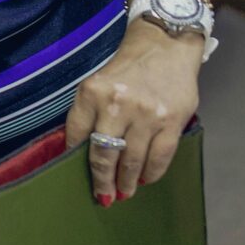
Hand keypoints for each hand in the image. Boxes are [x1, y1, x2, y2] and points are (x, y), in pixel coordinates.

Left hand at [66, 19, 202, 203]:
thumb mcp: (97, 84)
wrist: (164, 46)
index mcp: (91, 93)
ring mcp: (146, 114)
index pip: (76, 136)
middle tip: (103, 197)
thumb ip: (89, 115)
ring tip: (124, 192)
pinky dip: (151, 172)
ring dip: (127, 182)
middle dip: (102, 182)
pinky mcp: (171, 121)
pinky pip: (160, 157)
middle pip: (104, 155)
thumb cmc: (126, 69)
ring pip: (132, 161)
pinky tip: (145, 178)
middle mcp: (117, 104)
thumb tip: (80, 153)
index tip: (73, 177)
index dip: (74, 160)